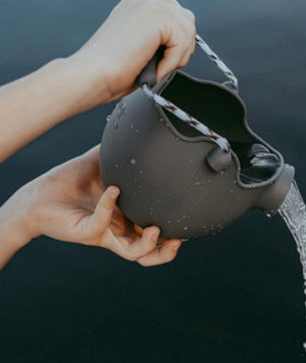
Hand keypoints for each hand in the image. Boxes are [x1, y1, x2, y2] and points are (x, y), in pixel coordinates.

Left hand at [6, 146, 183, 266]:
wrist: (40, 195)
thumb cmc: (70, 182)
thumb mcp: (101, 164)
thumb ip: (119, 152)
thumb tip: (134, 131)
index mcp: (127, 218)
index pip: (154, 232)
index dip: (171, 231)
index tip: (184, 215)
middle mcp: (119, 230)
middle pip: (150, 252)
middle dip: (168, 250)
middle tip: (179, 237)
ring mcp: (105, 234)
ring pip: (134, 254)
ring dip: (151, 246)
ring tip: (156, 230)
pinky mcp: (87, 233)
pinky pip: (103, 224)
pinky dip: (110, 207)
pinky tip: (113, 190)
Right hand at [69, 0, 195, 101]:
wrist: (92, 74)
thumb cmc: (109, 69)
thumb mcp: (139, 46)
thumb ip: (160, 38)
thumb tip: (183, 47)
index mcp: (139, 3)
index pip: (176, 15)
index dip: (176, 40)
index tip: (164, 59)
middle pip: (187, 20)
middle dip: (182, 47)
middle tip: (164, 65)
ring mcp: (152, 2)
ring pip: (188, 31)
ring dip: (178, 57)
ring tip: (157, 69)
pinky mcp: (157, 15)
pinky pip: (182, 43)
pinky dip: (172, 63)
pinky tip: (154, 69)